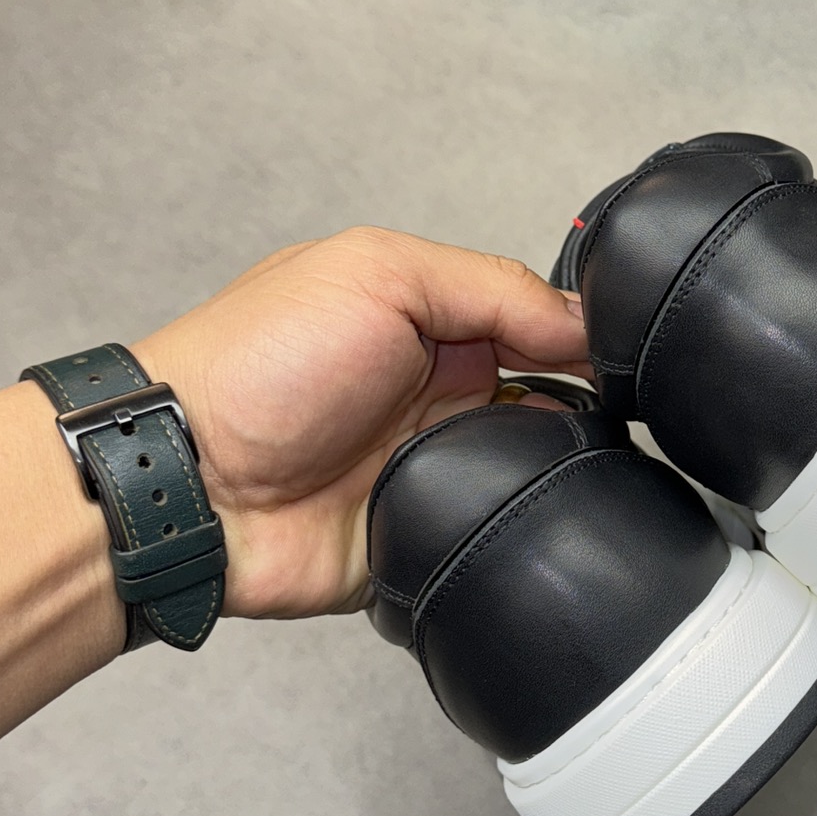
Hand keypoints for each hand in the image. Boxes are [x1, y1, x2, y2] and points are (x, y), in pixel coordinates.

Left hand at [133, 228, 588, 619]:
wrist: (188, 484)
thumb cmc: (259, 365)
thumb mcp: (380, 274)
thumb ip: (490, 288)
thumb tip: (586, 323)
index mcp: (429, 322)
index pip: (538, 323)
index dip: (585, 336)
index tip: (628, 354)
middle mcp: (437, 394)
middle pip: (551, 400)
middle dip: (583, 407)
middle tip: (610, 414)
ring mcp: (432, 469)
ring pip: (534, 474)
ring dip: (552, 470)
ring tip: (563, 467)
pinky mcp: (425, 539)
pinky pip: (494, 541)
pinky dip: (514, 532)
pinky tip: (529, 519)